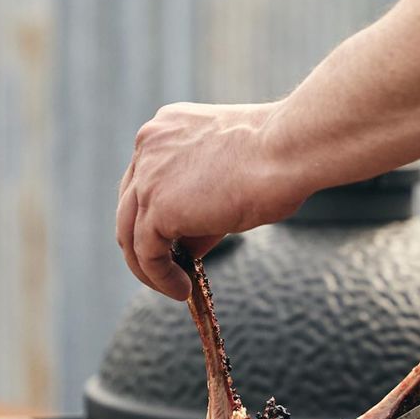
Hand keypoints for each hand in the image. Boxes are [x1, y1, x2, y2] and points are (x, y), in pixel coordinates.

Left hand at [116, 101, 305, 299]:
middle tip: (169, 271)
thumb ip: (203, 206)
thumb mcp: (231, 178)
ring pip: (131, 234)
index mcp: (166, 128)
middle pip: (130, 207)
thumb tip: (189, 246)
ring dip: (150, 268)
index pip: (146, 179)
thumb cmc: (279, 159)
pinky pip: (147, 254)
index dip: (157, 215)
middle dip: (147, 243)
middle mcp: (148, 145)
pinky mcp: (157, 207)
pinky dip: (160, 277)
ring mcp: (148, 176)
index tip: (176, 242)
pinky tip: (182, 290)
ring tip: (176, 289)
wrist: (289, 149)